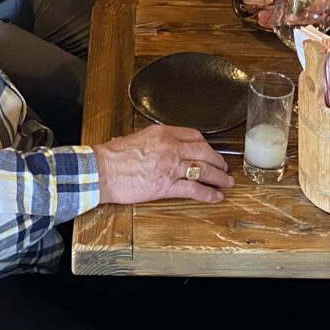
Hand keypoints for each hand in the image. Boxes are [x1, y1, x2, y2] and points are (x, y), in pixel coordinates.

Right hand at [95, 125, 232, 204]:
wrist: (101, 171)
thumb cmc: (112, 156)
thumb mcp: (136, 138)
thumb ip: (152, 141)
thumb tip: (158, 146)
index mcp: (162, 133)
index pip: (193, 135)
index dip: (206, 144)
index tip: (210, 150)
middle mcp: (170, 147)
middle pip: (203, 151)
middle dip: (217, 160)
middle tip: (224, 166)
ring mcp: (170, 167)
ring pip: (203, 169)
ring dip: (218, 177)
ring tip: (227, 182)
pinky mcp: (166, 186)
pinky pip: (193, 189)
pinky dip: (208, 193)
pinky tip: (215, 197)